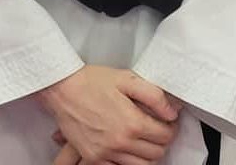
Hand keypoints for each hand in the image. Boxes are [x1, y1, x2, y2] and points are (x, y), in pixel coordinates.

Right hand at [37, 65, 179, 163]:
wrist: (63, 89)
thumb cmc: (92, 82)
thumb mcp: (127, 78)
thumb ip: (154, 95)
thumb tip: (172, 111)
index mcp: (132, 122)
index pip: (165, 135)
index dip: (170, 127)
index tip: (167, 122)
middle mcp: (121, 142)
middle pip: (156, 152)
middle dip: (161, 140)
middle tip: (157, 128)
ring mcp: (106, 153)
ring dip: (147, 153)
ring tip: (143, 139)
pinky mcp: (94, 159)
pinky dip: (128, 162)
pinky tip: (126, 148)